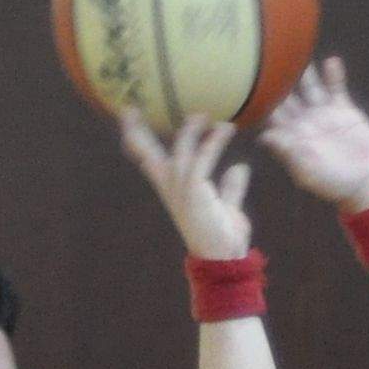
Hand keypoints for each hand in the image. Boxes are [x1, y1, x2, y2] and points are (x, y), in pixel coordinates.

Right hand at [118, 112, 256, 260]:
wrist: (224, 259)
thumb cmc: (223, 236)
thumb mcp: (227, 206)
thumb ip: (230, 187)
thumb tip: (239, 167)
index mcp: (172, 189)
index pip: (148, 159)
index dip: (137, 138)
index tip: (130, 115)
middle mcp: (170, 188)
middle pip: (145, 154)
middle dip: (136, 131)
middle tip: (129, 109)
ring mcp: (180, 189)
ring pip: (179, 150)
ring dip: (191, 130)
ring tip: (204, 115)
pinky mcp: (194, 191)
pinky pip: (203, 159)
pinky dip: (214, 142)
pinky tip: (225, 129)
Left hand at [254, 59, 368, 209]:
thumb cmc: (337, 185)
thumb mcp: (310, 171)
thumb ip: (289, 152)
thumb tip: (264, 136)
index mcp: (291, 138)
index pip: (270, 115)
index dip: (260, 100)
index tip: (250, 83)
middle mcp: (304, 123)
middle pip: (286, 95)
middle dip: (278, 78)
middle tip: (269, 56)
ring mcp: (324, 114)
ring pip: (308, 86)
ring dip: (303, 71)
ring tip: (296, 51)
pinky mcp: (344, 109)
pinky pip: (336, 87)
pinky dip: (333, 74)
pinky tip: (331, 61)